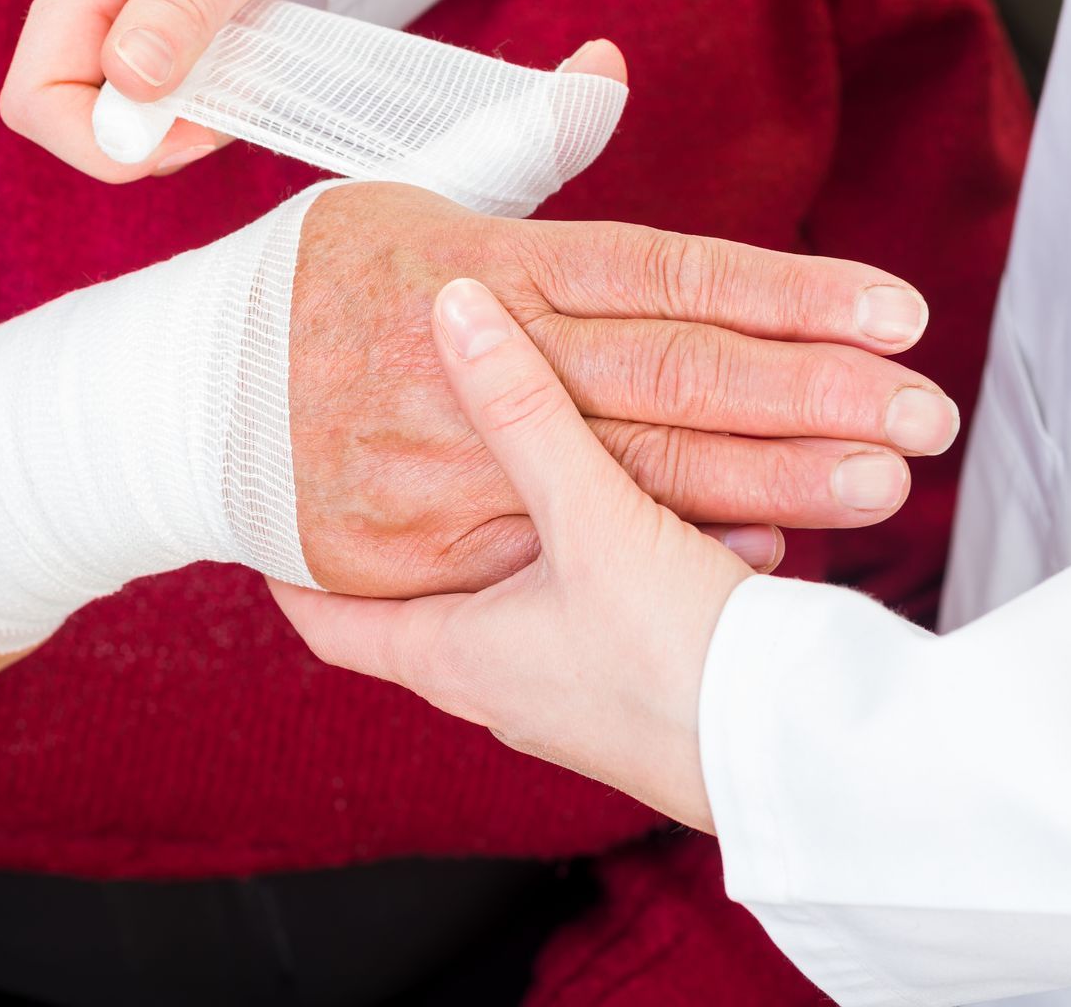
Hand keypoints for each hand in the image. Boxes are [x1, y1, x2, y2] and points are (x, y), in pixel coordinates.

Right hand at [0, 0, 337, 181]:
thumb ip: (184, 2)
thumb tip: (125, 78)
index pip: (35, 98)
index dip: (105, 145)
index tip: (193, 134)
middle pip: (65, 113)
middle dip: (149, 137)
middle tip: (231, 104)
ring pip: (104, 105)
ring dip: (173, 115)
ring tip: (241, 62)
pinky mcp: (113, 8)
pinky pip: (130, 81)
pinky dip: (180, 91)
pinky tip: (225, 53)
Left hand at [277, 277, 755, 830]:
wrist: (797, 759)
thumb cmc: (676, 657)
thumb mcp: (591, 515)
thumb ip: (525, 411)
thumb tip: (456, 312)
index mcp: (457, 654)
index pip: (333, 620)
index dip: (294, 569)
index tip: (272, 523)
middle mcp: (503, 686)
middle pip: (434, 599)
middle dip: (434, 533)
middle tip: (408, 471)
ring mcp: (576, 698)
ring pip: (542, 597)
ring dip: (559, 536)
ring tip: (579, 468)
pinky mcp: (646, 697)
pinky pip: (621, 613)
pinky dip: (643, 561)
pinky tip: (710, 520)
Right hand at [290, 49, 959, 597]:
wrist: (172, 402)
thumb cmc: (297, 285)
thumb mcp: (397, 187)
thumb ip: (516, 140)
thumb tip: (609, 68)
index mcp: (482, 261)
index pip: (663, 274)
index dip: (782, 293)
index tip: (890, 308)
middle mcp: (476, 361)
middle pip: (673, 379)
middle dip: (810, 396)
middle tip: (924, 409)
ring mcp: (450, 462)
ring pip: (635, 473)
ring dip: (769, 478)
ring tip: (880, 478)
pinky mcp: (425, 547)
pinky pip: (560, 552)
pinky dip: (662, 548)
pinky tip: (761, 545)